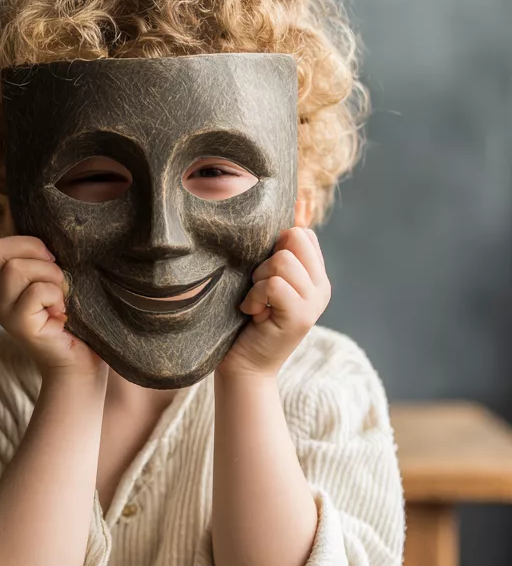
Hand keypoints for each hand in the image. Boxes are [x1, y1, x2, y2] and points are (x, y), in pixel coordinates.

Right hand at [0, 236, 103, 377]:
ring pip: (16, 269)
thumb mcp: (55, 283)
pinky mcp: (20, 326)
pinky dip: (55, 296)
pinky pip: (36, 292)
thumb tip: (54, 230)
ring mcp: (5, 313)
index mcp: (2, 285)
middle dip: (37, 256)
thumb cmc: (74, 322)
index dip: (25, 243)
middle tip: (58, 280)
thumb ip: (44, 261)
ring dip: (50, 276)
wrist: (80, 364)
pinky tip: (62, 313)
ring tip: (61, 297)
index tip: (52, 260)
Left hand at [218, 227, 330, 378]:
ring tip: (257, 302)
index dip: (276, 244)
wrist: (244, 364)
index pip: (304, 234)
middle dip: (266, 260)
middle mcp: (321, 287)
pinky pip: (274, 285)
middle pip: (294, 239)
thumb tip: (299, 201)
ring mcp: (314, 302)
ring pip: (282, 261)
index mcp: (315, 275)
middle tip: (259, 288)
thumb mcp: (263, 277)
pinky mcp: (301, 316)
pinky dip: (255, 297)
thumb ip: (277, 249)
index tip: (265, 273)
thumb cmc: (247, 318)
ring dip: (258, 280)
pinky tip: (253, 313)